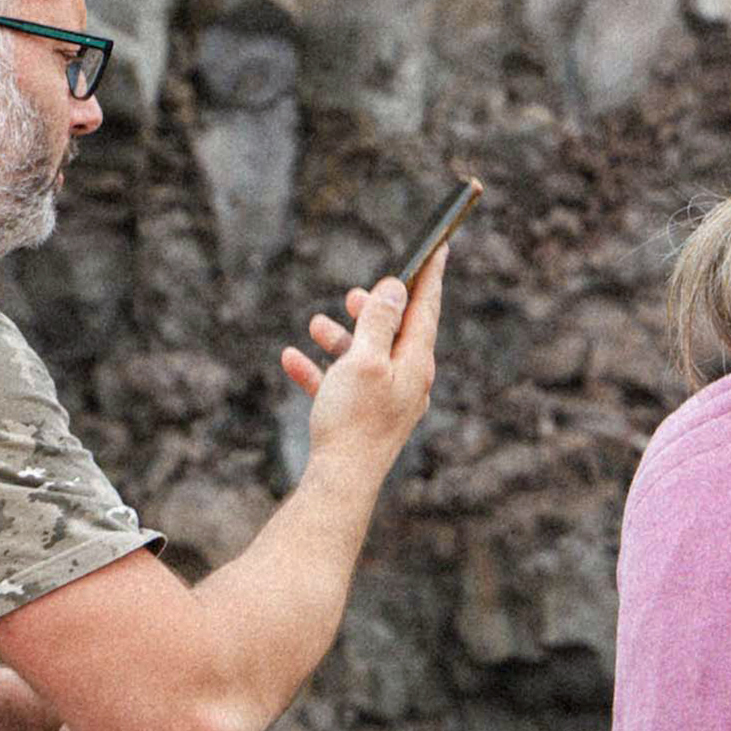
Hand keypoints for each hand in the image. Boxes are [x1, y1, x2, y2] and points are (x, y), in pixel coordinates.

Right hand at [280, 256, 443, 477]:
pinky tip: (291, 359)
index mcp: (416, 363)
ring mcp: (386, 401)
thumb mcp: (365, 360)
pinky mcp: (363, 418)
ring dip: (339, 338)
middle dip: (372, 310)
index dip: (429, 276)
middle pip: (395, 332)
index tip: (439, 248)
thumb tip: (396, 289)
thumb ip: (380, 321)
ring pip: (364, 357)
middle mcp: (407, 380)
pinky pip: (341, 385)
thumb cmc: (353, 420)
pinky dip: (319, 370)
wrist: (341, 482)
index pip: (426, 308)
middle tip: (354, 295)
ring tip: (315, 325)